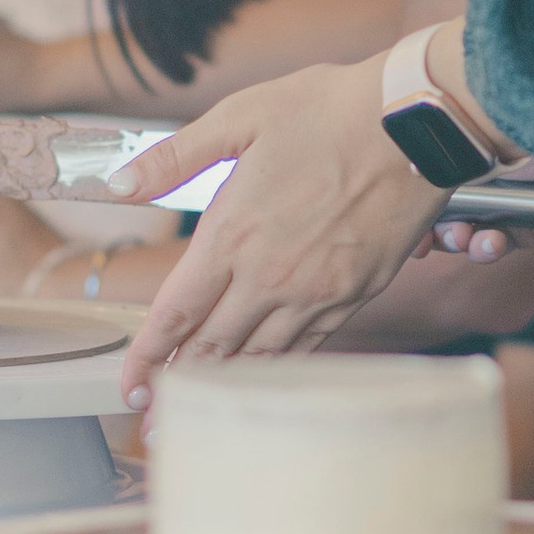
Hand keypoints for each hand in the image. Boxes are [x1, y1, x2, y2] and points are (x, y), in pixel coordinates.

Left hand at [112, 58, 471, 391]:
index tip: (128, 388)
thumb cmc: (329, 110)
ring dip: (225, 388)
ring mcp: (314, 292)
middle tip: (153, 424)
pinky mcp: (353, 295)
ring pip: (259, 357)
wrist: (416, 123)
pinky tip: (262, 380)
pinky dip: (277, 370)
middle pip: (211, 347)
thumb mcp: (240, 116)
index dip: (147, 357)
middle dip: (177, 387)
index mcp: (232, 234)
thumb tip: (117, 184)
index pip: (176, 313)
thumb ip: (173, 157)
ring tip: (200, 417)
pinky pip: (306, 347)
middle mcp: (269, 275)